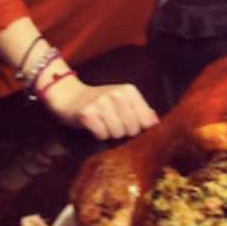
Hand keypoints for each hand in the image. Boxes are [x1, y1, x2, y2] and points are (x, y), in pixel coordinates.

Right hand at [42, 74, 158, 139]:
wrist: (70, 96)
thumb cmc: (101, 101)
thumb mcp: (123, 100)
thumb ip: (141, 110)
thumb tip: (156, 122)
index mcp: (129, 90)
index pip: (146, 119)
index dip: (139, 127)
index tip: (131, 125)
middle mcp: (116, 94)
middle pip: (132, 128)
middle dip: (124, 131)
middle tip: (113, 123)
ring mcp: (101, 103)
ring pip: (118, 133)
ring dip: (111, 133)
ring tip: (103, 123)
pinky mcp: (87, 114)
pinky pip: (102, 135)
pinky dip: (99, 135)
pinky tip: (94, 125)